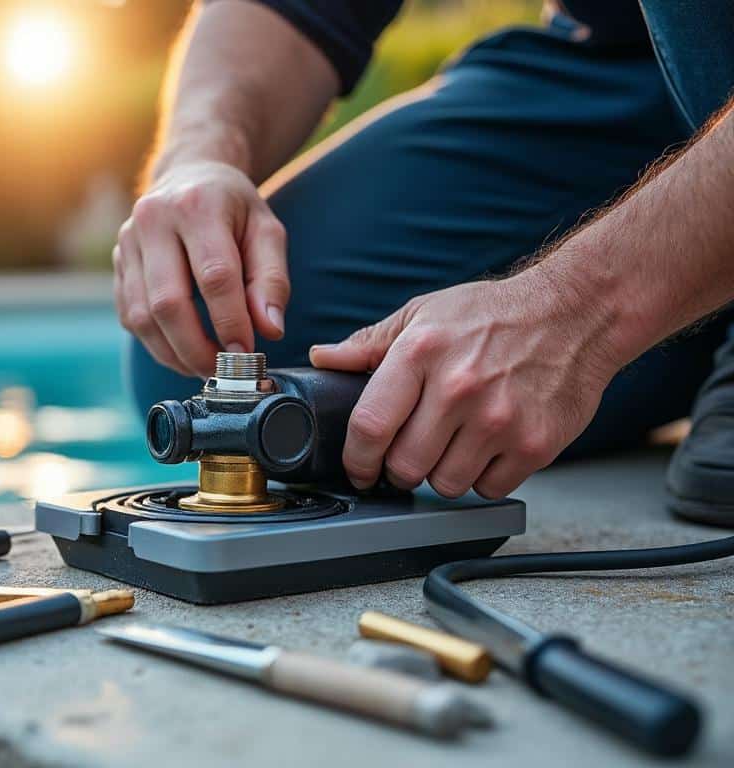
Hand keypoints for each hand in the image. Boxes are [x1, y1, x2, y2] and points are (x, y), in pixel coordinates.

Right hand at [114, 161, 288, 376]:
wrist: (187, 175)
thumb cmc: (233, 208)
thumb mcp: (266, 231)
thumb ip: (272, 280)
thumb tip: (269, 330)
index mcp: (197, 206)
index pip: (214, 276)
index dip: (230, 323)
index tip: (248, 355)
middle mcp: (153, 221)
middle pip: (168, 302)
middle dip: (196, 348)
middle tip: (223, 372)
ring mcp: (127, 243)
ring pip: (141, 316)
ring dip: (173, 353)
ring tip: (203, 368)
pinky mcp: (116, 265)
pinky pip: (129, 317)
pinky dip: (156, 344)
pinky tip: (181, 351)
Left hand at [309, 274, 619, 498]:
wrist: (577, 313)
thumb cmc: (495, 315)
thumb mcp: (424, 314)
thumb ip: (370, 344)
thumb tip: (324, 359)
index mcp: (421, 353)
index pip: (370, 426)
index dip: (356, 458)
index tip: (359, 468)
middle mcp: (459, 388)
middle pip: (405, 466)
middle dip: (399, 468)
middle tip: (410, 452)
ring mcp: (499, 419)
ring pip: (446, 484)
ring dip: (442, 473)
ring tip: (453, 443)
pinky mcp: (535, 444)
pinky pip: (489, 488)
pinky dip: (484, 477)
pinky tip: (487, 447)